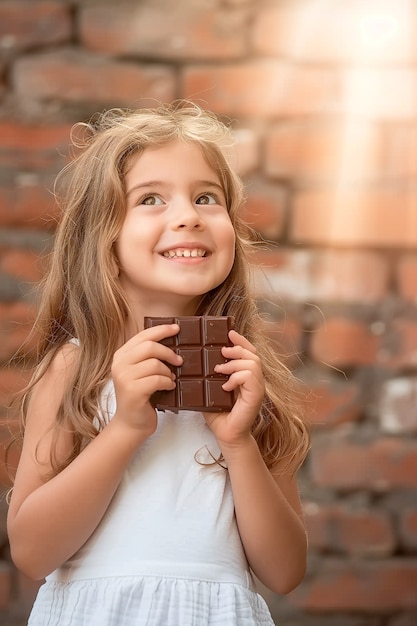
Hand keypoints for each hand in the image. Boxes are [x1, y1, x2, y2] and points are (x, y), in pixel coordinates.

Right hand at [111, 324, 181, 434]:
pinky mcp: (132, 391)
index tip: (177, 328)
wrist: (131, 424)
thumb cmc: (141, 396)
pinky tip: (168, 387)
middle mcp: (119, 364)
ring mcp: (124, 378)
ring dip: (168, 372)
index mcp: (121, 356)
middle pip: (149, 347)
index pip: (143, 335)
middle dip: (168, 353)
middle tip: (179, 361)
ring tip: (171, 379)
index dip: (161, 330)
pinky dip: (167, 383)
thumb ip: (148, 356)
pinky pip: (157, 380)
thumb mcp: (141, 372)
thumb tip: (171, 339)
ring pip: (155, 364)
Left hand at [203, 329, 264, 448]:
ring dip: (234, 363)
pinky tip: (225, 386)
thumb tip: (193, 359)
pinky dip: (236, 377)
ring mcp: (257, 388)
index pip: (250, 352)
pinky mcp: (256, 396)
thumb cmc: (218, 414)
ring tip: (219, 370)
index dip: (241, 341)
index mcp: (246, 376)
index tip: (229, 333)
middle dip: (237, 348)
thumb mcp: (210, 389)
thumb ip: (208, 375)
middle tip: (222, 351)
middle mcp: (255, 380)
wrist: (226, 435)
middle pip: (253, 354)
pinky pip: (250, 377)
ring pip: (253, 363)